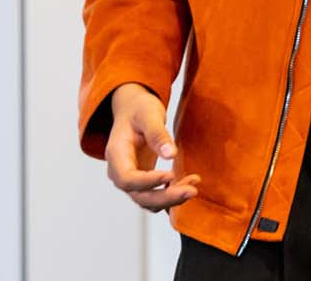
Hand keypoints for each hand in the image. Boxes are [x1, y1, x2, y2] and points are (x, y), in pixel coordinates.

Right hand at [105, 83, 199, 211]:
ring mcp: (132, 179)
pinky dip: (173, 194)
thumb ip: (158, 134)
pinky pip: (157, 196)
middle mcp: (121, 172)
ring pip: (149, 201)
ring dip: (172, 199)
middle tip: (191, 191)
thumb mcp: (148, 114)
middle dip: (166, 197)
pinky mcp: (144, 182)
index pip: (127, 178)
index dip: (147, 182)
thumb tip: (171, 154)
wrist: (134, 109)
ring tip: (194, 186)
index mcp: (116, 154)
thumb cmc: (138, 109)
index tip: (170, 175)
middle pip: (139, 196)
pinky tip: (190, 183)